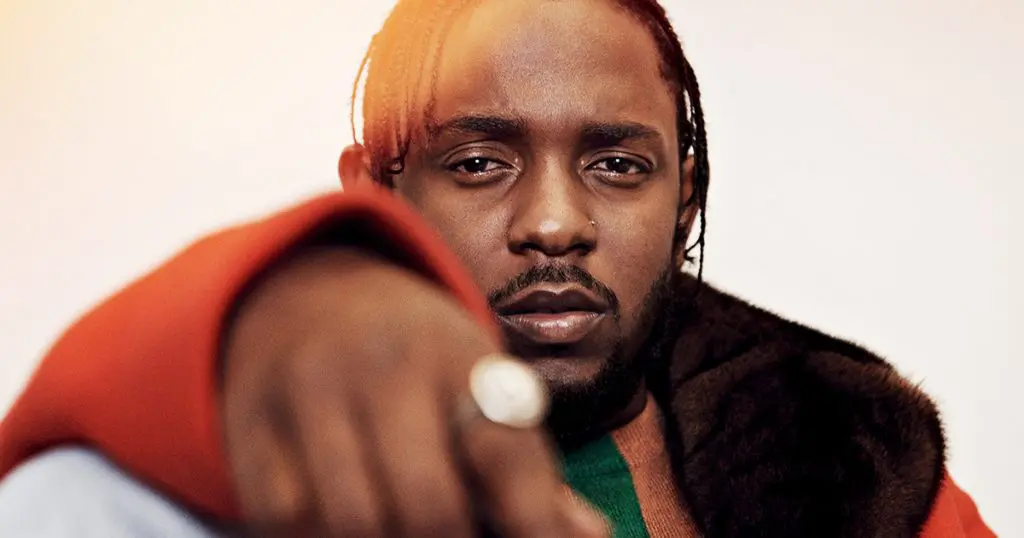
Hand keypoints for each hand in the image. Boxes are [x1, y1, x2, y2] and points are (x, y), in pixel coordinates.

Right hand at [222, 247, 608, 536]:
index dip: (537, 524)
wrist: (298, 289)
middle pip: (427, 504)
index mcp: (457, 356)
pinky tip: (348, 530)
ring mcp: (310, 394)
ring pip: (351, 521)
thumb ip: (525, 468)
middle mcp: (384, 368)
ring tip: (408, 536)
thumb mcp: (474, 383)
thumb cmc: (409, 358)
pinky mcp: (251, 424)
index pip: (506, 449)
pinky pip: (283, 517)